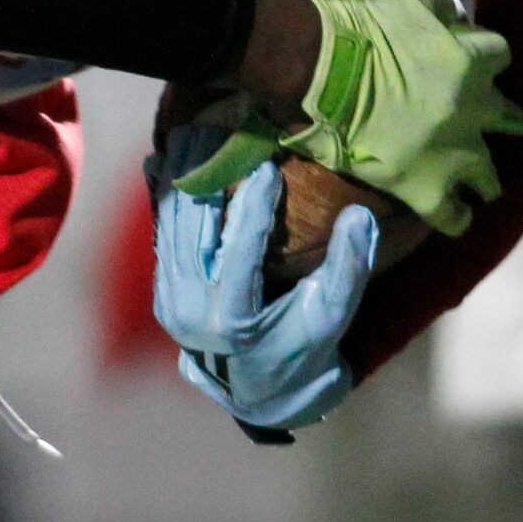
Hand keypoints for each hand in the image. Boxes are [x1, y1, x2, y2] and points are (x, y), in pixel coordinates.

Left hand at [153, 139, 373, 431]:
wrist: (261, 392)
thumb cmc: (304, 351)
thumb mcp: (331, 316)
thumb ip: (348, 267)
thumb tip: (360, 214)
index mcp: (233, 320)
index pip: (239, 251)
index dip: (252, 206)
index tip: (265, 164)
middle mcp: (190, 310)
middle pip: (193, 227)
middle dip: (206, 176)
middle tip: (219, 128)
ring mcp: (169, 301)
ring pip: (171, 225)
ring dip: (181, 178)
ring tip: (193, 133)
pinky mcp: (162, 293)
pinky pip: (162, 234)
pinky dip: (167, 197)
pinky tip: (168, 160)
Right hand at [181, 0, 522, 235]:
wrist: (311, 64)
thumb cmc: (352, 20)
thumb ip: (438, 10)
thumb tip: (449, 18)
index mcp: (471, 61)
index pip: (501, 57)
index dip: (483, 58)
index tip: (468, 60)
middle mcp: (473, 109)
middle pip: (511, 120)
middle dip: (499, 118)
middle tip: (480, 119)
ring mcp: (453, 154)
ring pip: (491, 177)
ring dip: (482, 172)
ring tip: (472, 175)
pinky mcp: (425, 188)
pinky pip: (454, 216)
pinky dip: (454, 214)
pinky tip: (452, 211)